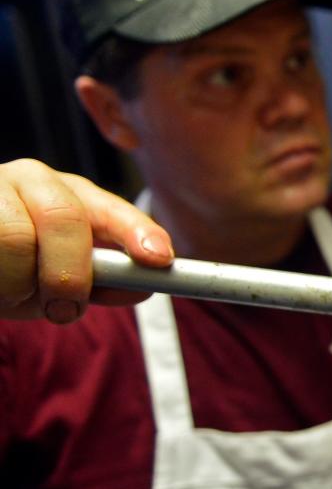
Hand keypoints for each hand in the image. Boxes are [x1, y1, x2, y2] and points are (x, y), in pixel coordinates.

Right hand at [0, 159, 173, 322]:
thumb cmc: (16, 261)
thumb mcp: (62, 269)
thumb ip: (102, 279)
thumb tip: (142, 287)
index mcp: (71, 194)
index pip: (111, 210)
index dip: (138, 232)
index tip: (159, 259)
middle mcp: (33, 180)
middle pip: (64, 218)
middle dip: (68, 274)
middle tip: (62, 309)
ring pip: (15, 239)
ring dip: (17, 283)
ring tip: (11, 292)